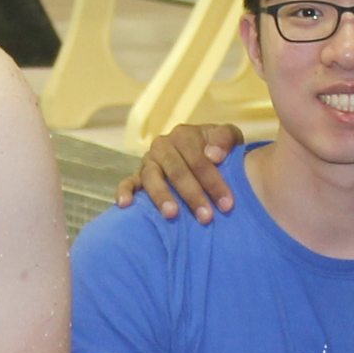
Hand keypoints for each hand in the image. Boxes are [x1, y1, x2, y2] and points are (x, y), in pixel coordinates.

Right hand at [112, 123, 243, 220]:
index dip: (214, 181)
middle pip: (176, 171)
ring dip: (162, 196)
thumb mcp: (230, 139)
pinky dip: (124, 192)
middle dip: (193, 195)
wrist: (206, 155)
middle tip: (206, 217)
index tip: (227, 204)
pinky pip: (127, 183)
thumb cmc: (220, 151)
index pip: (198, 159)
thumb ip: (226, 139)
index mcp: (184, 135)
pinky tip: (125, 205)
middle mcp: (163, 146)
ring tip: (172, 215)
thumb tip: (213, 155)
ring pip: (151, 177)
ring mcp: (148, 161)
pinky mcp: (137, 177)